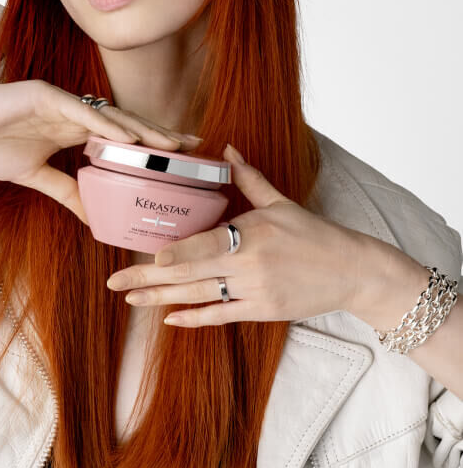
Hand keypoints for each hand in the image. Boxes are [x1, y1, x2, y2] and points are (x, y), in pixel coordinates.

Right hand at [0, 79, 201, 223]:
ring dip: (143, 131)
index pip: (119, 138)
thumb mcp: (34, 176)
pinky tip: (131, 139)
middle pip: (125, 124)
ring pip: (110, 116)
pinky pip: (81, 112)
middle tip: (194, 147)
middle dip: (160, 136)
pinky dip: (106, 125)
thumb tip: (94, 218)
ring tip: (173, 145)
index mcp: (71, 129)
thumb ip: (66, 191)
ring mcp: (59, 101)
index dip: (150, 147)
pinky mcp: (42, 94)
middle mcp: (72, 112)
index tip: (179, 160)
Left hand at [106, 143, 368, 325]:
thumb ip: (249, 179)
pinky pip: (221, 315)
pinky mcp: (261, 311)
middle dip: (150, 279)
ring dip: (162, 299)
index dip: (178, 254)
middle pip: (191, 273)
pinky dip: (195, 318)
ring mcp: (255, 291)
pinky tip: (169, 319)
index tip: (150, 258)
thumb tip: (227, 149)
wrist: (352, 272)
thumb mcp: (281, 203)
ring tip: (130, 299)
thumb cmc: (315, 234)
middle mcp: (250, 265)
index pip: (207, 245)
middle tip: (114, 283)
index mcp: (253, 233)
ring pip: (200, 296)